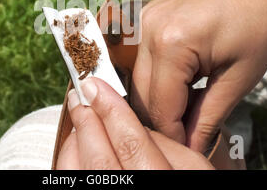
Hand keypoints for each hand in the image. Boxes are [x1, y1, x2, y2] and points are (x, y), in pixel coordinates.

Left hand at [56, 77, 213, 169]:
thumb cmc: (189, 187)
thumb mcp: (195, 168)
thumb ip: (166, 143)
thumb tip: (132, 121)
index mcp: (161, 182)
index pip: (131, 145)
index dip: (110, 111)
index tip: (96, 87)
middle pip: (100, 159)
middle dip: (87, 122)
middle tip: (80, 96)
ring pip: (79, 173)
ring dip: (76, 140)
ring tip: (80, 118)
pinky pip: (73, 181)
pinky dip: (71, 160)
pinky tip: (78, 145)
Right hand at [132, 0, 266, 151]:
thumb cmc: (260, 24)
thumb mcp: (239, 78)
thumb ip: (208, 117)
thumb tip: (190, 147)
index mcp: (171, 43)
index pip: (159, 107)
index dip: (175, 135)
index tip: (191, 148)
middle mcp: (146, 28)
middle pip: (140, 95)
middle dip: (164, 118)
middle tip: (193, 128)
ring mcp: (142, 19)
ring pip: (137, 78)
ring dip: (159, 98)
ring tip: (192, 102)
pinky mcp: (145, 16)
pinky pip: (141, 58)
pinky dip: (157, 77)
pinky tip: (182, 80)